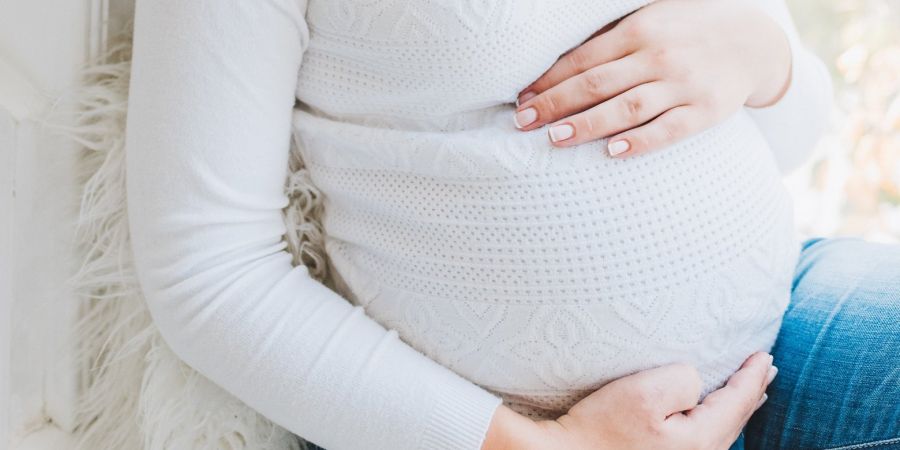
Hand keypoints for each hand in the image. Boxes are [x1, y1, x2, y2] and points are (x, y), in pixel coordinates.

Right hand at [482, 351, 777, 449]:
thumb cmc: (600, 427)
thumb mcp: (644, 392)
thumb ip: (682, 380)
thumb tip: (695, 381)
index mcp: (700, 440)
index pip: (738, 402)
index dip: (752, 375)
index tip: (765, 354)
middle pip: (735, 420)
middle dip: (750, 392)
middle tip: (767, 369)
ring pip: (720, 430)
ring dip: (734, 405)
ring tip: (747, 390)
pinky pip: (703, 436)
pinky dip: (715, 418)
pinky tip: (710, 414)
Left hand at [513, 0, 792, 157]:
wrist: (754, 41)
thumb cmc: (686, 32)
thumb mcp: (650, 21)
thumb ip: (611, 41)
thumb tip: (556, 68)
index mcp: (639, 30)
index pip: (583, 59)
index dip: (549, 81)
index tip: (522, 100)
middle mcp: (658, 55)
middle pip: (596, 83)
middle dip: (555, 103)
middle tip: (523, 123)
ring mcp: (683, 84)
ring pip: (627, 108)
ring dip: (587, 124)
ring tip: (555, 138)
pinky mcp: (705, 110)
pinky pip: (669, 130)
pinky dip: (641, 141)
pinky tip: (613, 152)